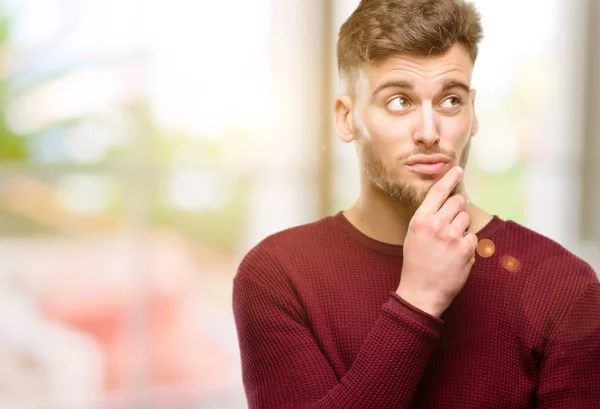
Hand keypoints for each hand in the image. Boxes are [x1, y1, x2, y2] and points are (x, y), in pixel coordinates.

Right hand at [396, 166, 477, 317]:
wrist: (420, 291)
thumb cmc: (416, 263)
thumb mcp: (413, 235)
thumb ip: (427, 217)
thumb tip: (446, 202)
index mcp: (420, 219)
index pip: (438, 191)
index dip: (450, 178)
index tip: (457, 170)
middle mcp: (436, 224)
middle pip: (457, 201)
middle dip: (458, 206)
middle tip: (454, 217)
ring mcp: (452, 236)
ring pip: (466, 218)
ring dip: (462, 227)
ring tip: (450, 243)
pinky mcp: (465, 249)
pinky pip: (472, 237)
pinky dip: (466, 244)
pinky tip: (455, 255)